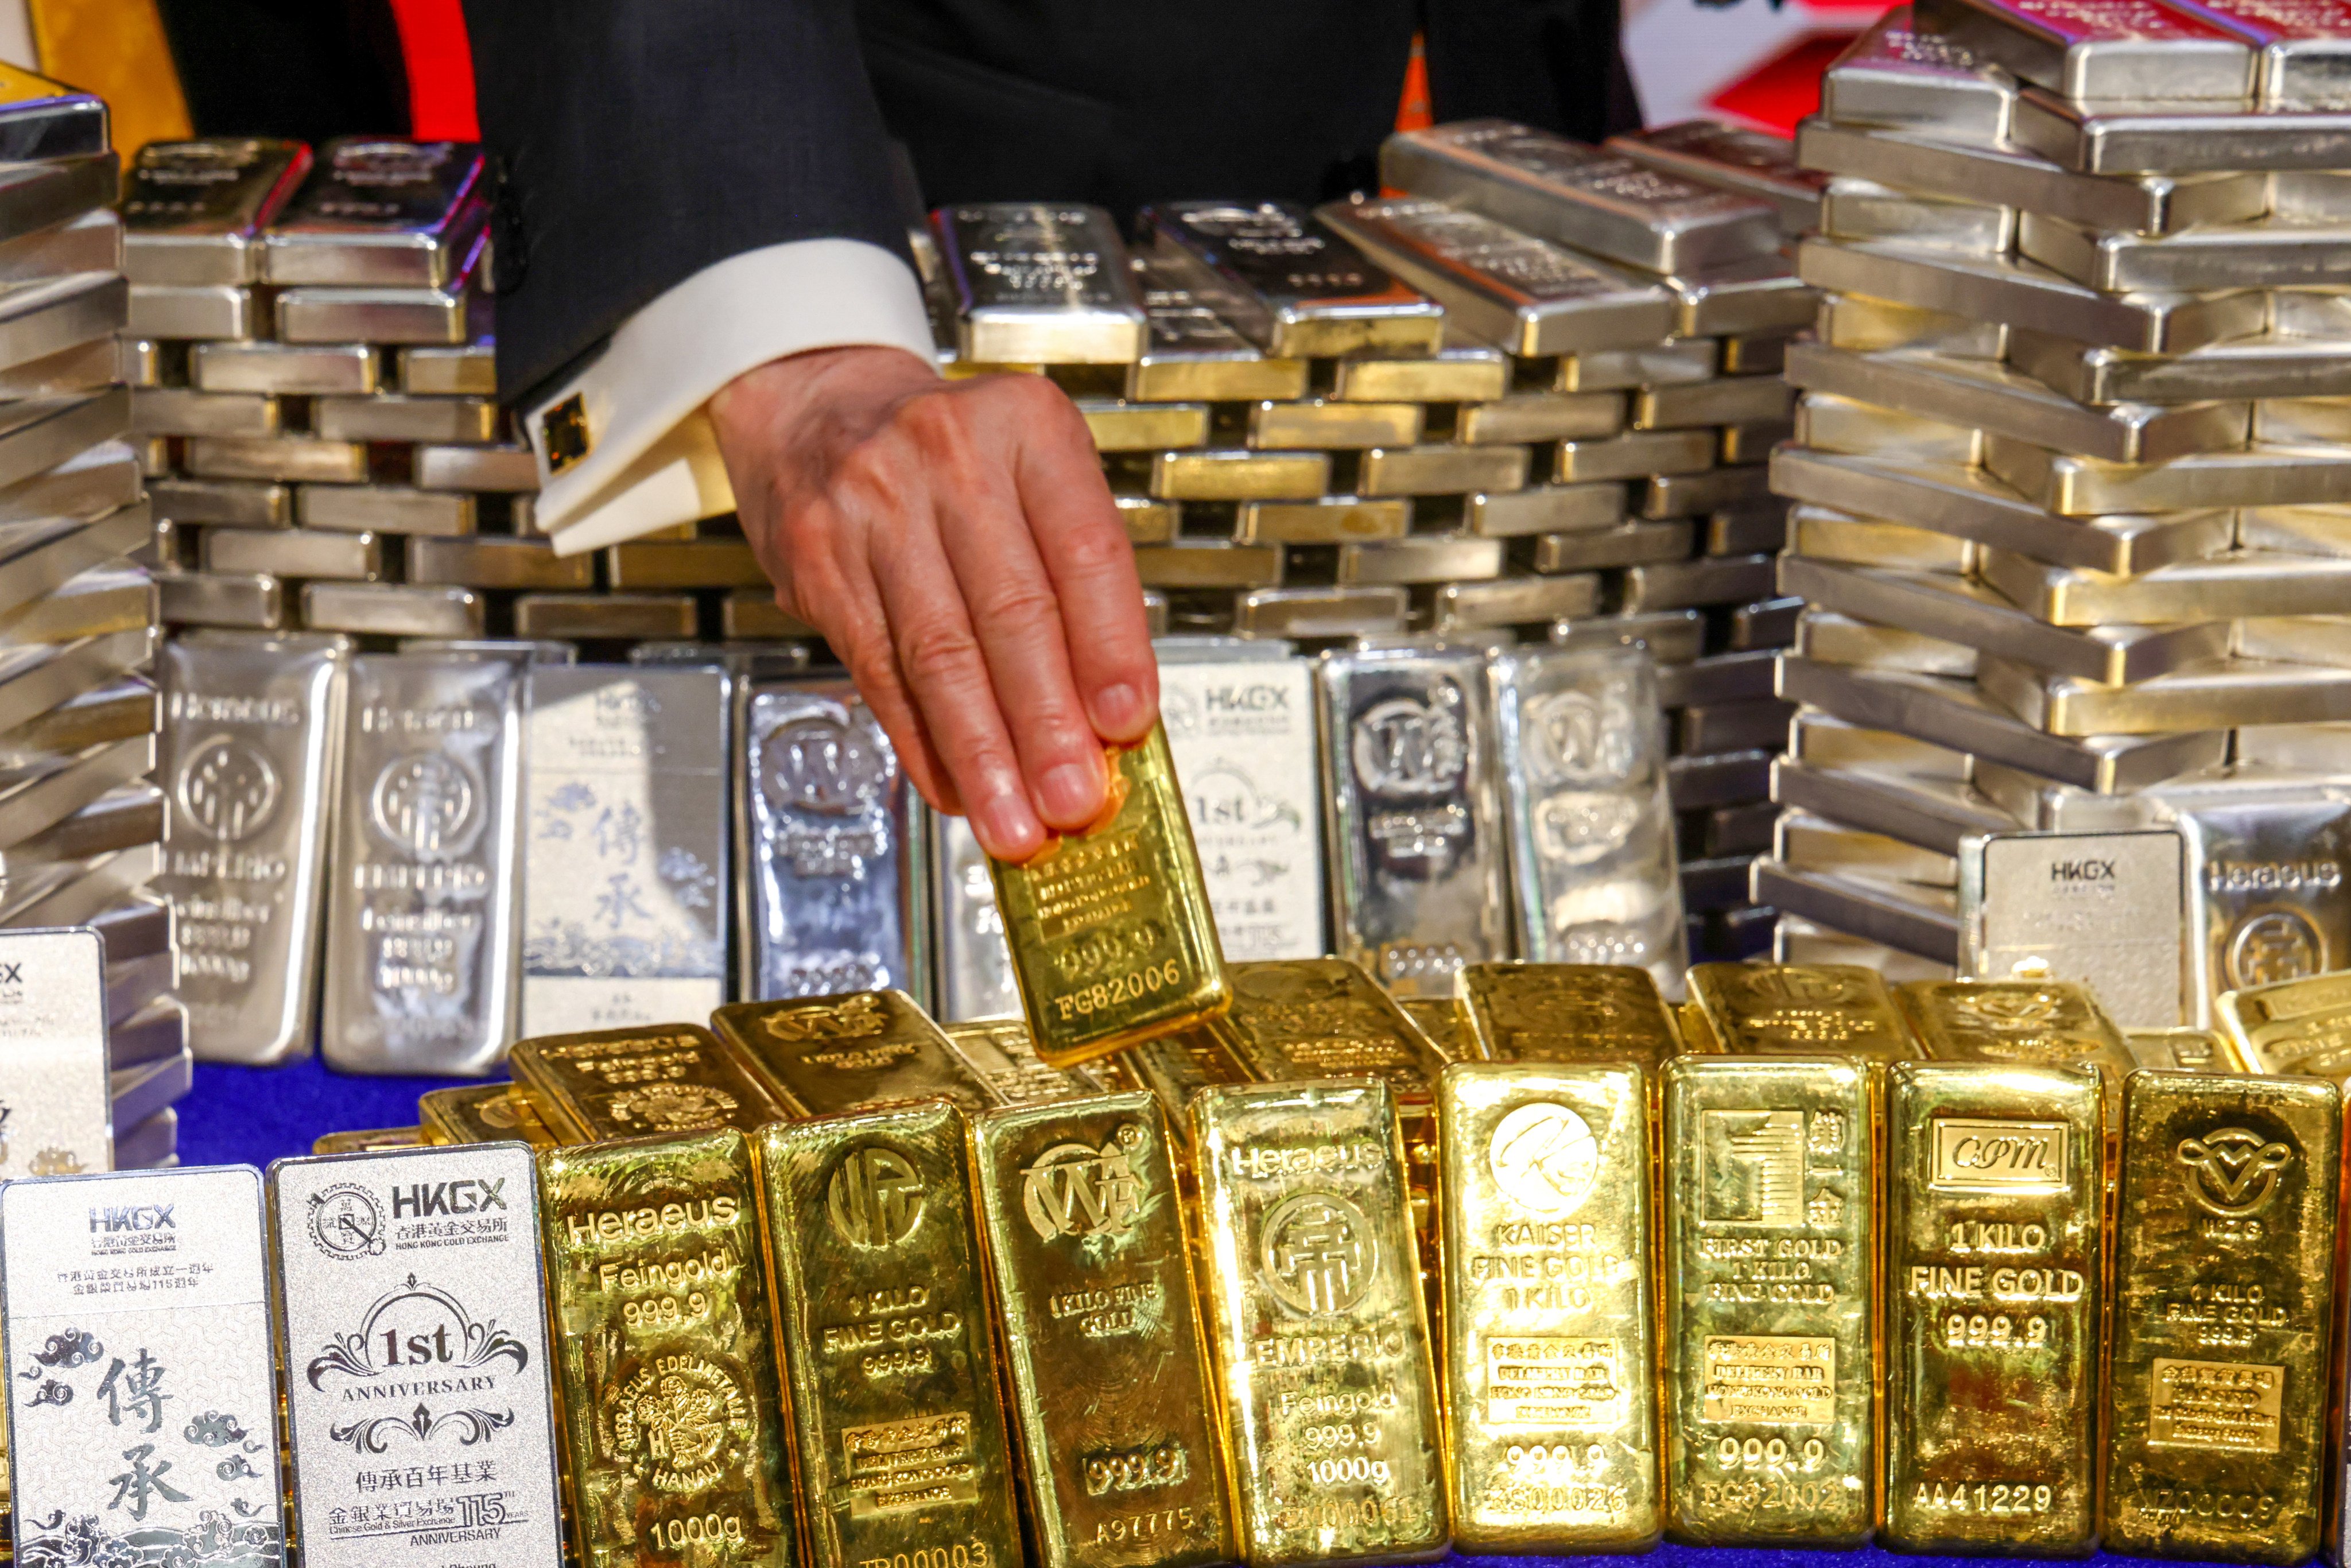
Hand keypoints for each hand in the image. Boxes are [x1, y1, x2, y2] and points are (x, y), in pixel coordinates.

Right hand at [709, 344, 1157, 862]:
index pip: (1084, 549)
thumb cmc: (949, 457)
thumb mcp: (1031, 475)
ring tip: (1015, 821)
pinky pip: (880, 670)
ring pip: (938, 653)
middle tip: (1073, 799)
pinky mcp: (819, 560)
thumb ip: (1076, 580)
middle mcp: (948, 456)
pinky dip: (922, 742)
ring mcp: (873, 506)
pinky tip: (955, 788)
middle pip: (1010, 611)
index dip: (1109, 645)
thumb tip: (1108, 717)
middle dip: (1046, 723)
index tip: (1126, 721)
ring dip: (983, 752)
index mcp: (1028, 427)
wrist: (819, 405)